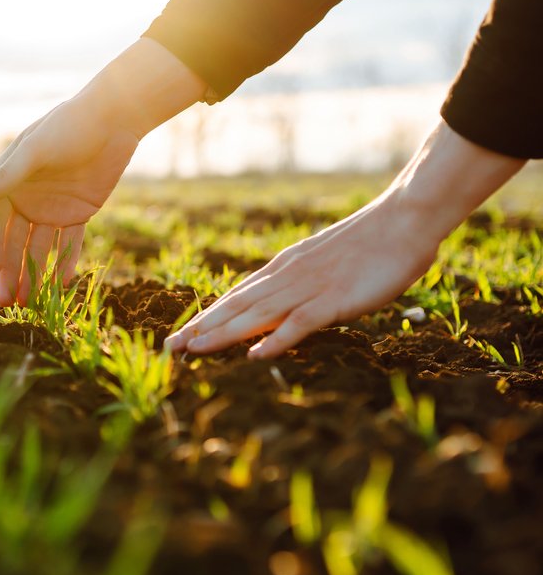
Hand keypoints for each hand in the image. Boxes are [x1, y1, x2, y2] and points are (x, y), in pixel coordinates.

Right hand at [0, 39, 205, 305]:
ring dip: (34, 274)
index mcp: (10, 183)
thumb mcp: (35, 152)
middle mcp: (27, 199)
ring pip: (39, 248)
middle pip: (15, 242)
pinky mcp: (79, 212)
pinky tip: (62, 284)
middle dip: (10, 272)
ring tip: (30, 304)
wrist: (113, 118)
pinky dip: (66, 262)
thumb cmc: (67, 128)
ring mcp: (52, 208)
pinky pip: (70, 243)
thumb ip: (5, 178)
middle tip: (6, 302)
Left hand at [164, 195, 439, 357]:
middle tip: (170, 347)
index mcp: (284, 269)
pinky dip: (276, 340)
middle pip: (237, 306)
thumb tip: (285, 301)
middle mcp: (287, 277)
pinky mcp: (334, 299)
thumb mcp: (324, 262)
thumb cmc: (371, 243)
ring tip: (194, 349)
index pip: (238, 296)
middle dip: (202, 327)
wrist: (403, 219)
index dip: (209, 316)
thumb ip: (302, 280)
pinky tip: (254, 355)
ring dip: (224, 333)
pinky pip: (299, 323)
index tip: (182, 332)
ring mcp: (309, 288)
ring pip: (257, 314)